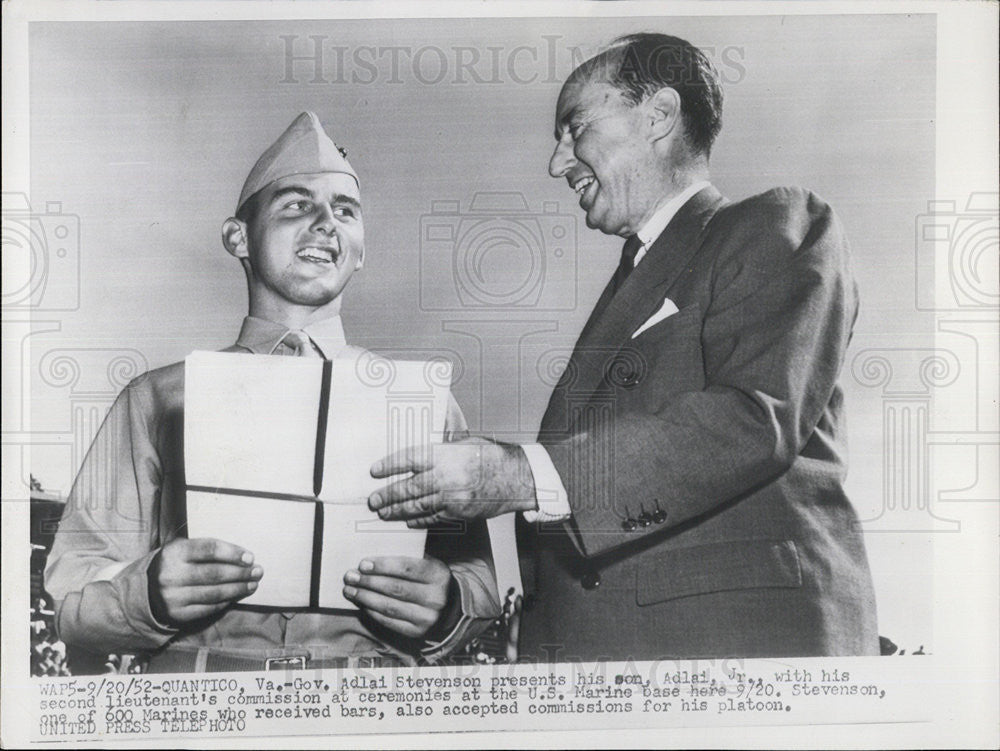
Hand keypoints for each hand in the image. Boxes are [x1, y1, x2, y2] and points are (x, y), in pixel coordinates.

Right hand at [148, 538, 262, 625]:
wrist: (145, 591)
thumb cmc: (174, 564)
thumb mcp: (182, 548)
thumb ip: (205, 549)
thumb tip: (242, 556)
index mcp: (174, 553)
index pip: (209, 550)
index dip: (232, 553)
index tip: (250, 557)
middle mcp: (172, 575)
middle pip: (215, 574)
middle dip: (241, 573)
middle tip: (258, 571)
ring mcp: (173, 597)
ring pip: (215, 593)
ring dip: (238, 589)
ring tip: (253, 584)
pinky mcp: (177, 614)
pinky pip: (209, 608)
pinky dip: (226, 601)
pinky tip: (237, 595)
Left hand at [342, 556, 455, 638]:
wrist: (449, 608)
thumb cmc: (430, 580)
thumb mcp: (428, 564)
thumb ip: (408, 558)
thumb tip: (375, 557)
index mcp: (438, 575)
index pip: (407, 568)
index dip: (383, 566)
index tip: (363, 564)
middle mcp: (435, 597)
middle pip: (395, 588)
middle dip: (369, 582)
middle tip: (350, 576)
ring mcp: (426, 617)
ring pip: (390, 606)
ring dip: (366, 598)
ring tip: (350, 590)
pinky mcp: (417, 632)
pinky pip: (389, 621)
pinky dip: (372, 612)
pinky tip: (362, 603)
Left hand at [368, 437, 536, 525]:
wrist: (518, 478)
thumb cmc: (491, 457)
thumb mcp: (465, 442)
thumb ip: (441, 444)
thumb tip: (422, 436)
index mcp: (446, 455)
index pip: (409, 459)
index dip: (390, 466)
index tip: (375, 471)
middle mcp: (446, 477)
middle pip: (408, 487)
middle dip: (387, 495)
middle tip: (372, 500)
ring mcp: (452, 498)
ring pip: (417, 506)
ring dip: (397, 511)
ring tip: (383, 513)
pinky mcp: (459, 513)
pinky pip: (433, 518)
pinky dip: (418, 520)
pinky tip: (407, 520)